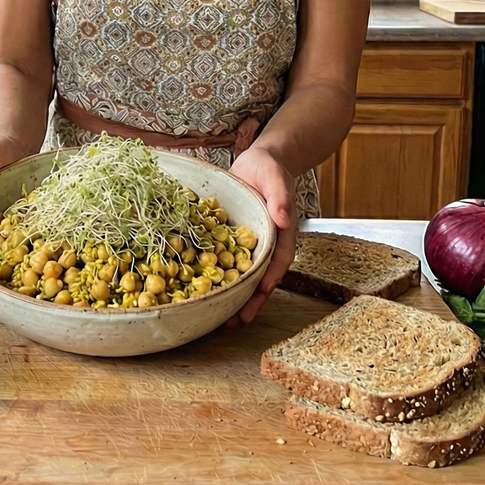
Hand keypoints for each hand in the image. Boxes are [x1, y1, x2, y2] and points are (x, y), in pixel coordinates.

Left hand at [227, 145, 295, 324]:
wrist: (255, 163)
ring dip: (232, 295)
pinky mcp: (228, 239)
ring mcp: (245, 244)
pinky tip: (200, 288)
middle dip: (250, 300)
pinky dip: (214, 275)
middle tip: (237, 321)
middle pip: (259, 276)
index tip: (261, 292)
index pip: (278, 261)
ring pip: (240, 273)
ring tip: (220, 319)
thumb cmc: (270, 169)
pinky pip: (221, 259)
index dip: (269, 278)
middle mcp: (264, 244)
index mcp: (279, 234)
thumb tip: (283, 218)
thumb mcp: (276, 177)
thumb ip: (281, 197)